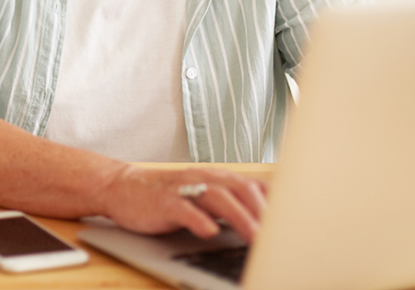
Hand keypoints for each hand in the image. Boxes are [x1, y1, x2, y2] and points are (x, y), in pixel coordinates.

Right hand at [95, 165, 266, 241]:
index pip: (252, 184)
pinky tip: (210, 231)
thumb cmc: (167, 196)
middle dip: (262, 210)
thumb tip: (263, 220)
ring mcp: (183, 188)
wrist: (123, 187)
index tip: (291, 223)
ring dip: (239, 216)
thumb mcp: (202, 196)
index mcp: (216, 178)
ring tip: (254, 236)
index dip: (273, 203)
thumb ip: (229, 203)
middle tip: (279, 235)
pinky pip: (184, 208)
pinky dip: (198, 219)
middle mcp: (203, 178)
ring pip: (217, 196)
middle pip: (240, 187)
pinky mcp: (163, 201)